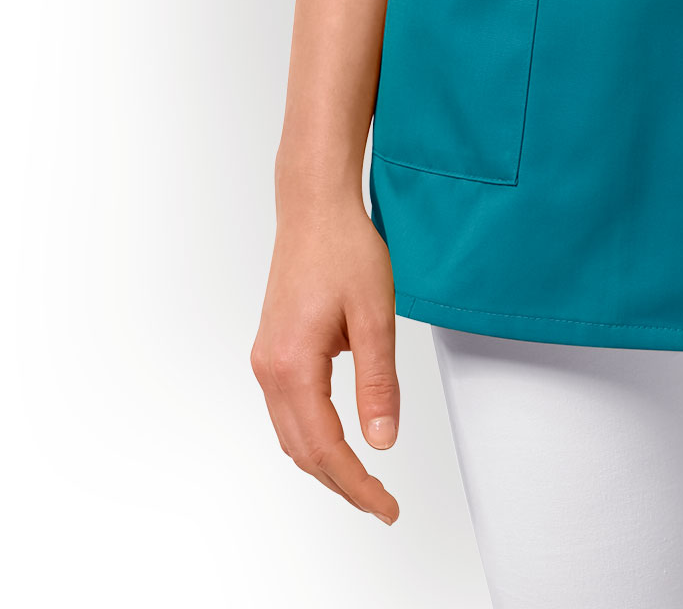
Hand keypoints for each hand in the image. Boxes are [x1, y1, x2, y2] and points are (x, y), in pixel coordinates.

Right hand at [251, 189, 401, 522]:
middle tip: (382, 503)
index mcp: (292, 365)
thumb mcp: (375, 315)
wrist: (314, 207)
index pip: (325, 448)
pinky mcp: (272, 350)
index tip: (386, 505)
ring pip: (291, 435)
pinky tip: (339, 440)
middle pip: (302, 451)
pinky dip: (313, 436)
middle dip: (342, 483)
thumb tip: (383, 441)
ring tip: (366, 481)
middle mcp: (269, 369)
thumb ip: (378, 383)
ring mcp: (266, 359)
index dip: (358, 484)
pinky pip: (288, 411)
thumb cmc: (344, 248)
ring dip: (326, 463)